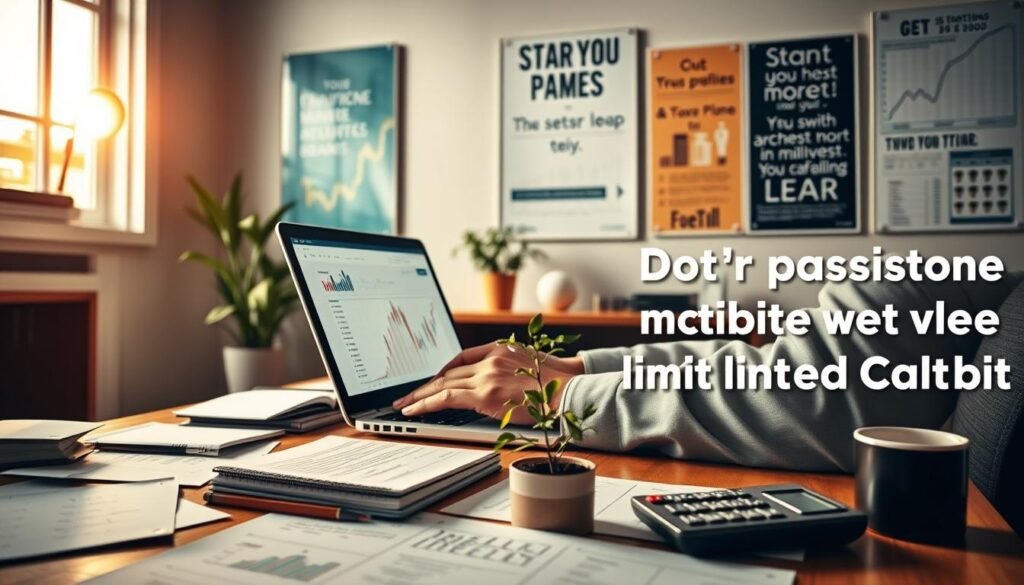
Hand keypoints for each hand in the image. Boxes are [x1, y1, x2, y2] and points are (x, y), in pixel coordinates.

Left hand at [392, 342, 584, 424]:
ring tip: (404, 405)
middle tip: (406, 394)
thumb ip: (507, 369)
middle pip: (448, 372)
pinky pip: (446, 398)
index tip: (431, 380)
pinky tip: (414, 410)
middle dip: (425, 384)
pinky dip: (426, 403)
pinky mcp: (484, 395)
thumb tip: (495, 385)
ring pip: (442, 384)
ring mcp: (486, 376)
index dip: (442, 370)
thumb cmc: (556, 383)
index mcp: (499, 349)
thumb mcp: (528, 364)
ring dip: (420, 395)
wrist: (569, 389)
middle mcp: (489, 359)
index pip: (461, 358)